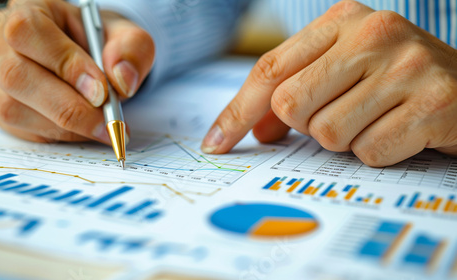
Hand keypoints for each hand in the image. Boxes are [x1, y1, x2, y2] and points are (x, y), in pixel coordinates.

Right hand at [0, 0, 153, 142]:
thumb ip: (132, 51)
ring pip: (13, 108)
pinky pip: (20, 130)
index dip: (65, 64)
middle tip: (106, 121)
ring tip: (101, 126)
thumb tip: (122, 80)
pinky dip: (58, 135)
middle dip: (68, 106)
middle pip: (16, 75)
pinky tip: (83, 128)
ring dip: (65, 126)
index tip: (101, 91)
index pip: (30, 31)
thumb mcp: (127, 38)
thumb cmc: (102, 44)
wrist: (91, 61)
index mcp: (29, 8)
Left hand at [202, 0, 456, 166]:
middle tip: (342, 115)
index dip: (238, 112)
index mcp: (343, 19)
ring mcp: (406, 65)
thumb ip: (297, 90)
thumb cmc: (396, 82)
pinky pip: (369, 152)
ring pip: (327, 133)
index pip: (269, 70)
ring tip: (377, 120)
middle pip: (290, 104)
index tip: (217, 144)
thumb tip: (256, 130)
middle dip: (306, 125)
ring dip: (346, 139)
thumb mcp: (344, 70)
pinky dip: (378, 153)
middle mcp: (374, 33)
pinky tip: (401, 132)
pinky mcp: (433, 103)